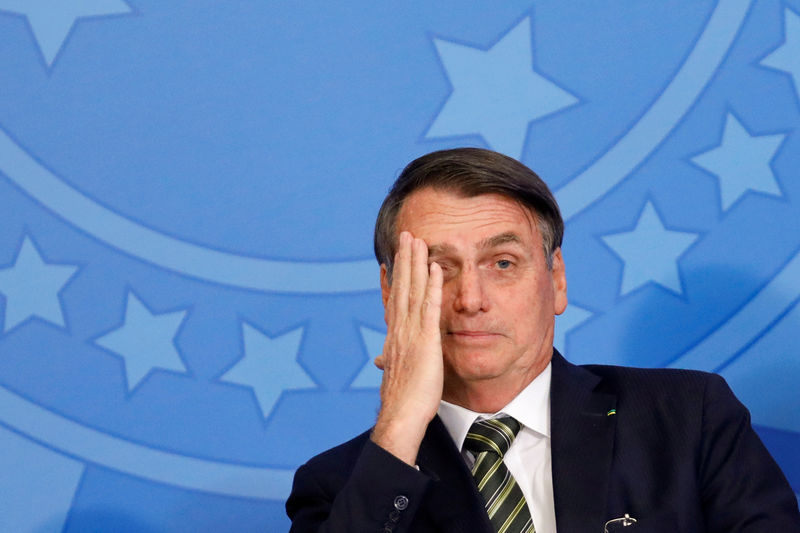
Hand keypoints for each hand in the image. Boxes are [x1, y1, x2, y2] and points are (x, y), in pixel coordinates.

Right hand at [371, 231, 442, 464]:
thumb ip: (391, 362)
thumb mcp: (395, 376)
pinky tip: (435, 267)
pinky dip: (431, 285)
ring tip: (417, 240)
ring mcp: (411, 333)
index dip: (395, 278)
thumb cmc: (401, 403)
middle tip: (406, 235)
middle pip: (401, 287)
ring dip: (415, 263)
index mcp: (394, 337)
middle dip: (403, 260)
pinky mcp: (425, 341)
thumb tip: (381, 360)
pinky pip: (429, 307)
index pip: (394, 300)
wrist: (400, 417)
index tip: (394, 258)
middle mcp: (399, 330)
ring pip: (412, 290)